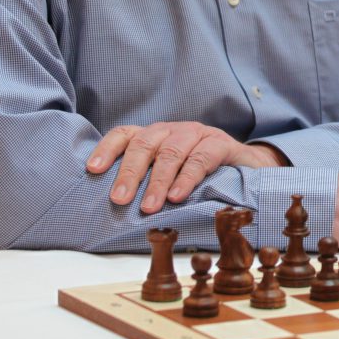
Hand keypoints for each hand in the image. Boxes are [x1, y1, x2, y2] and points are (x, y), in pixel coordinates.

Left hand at [87, 122, 286, 212]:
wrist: (246, 167)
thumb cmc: (198, 174)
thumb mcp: (168, 174)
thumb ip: (145, 181)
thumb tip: (110, 206)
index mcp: (154, 136)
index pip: (124, 134)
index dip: (106, 149)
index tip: (93, 170)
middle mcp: (172, 130)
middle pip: (144, 144)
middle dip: (129, 173)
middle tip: (118, 200)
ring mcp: (197, 134)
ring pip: (172, 152)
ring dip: (158, 181)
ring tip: (148, 207)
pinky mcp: (221, 143)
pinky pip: (202, 158)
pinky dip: (187, 178)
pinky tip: (178, 197)